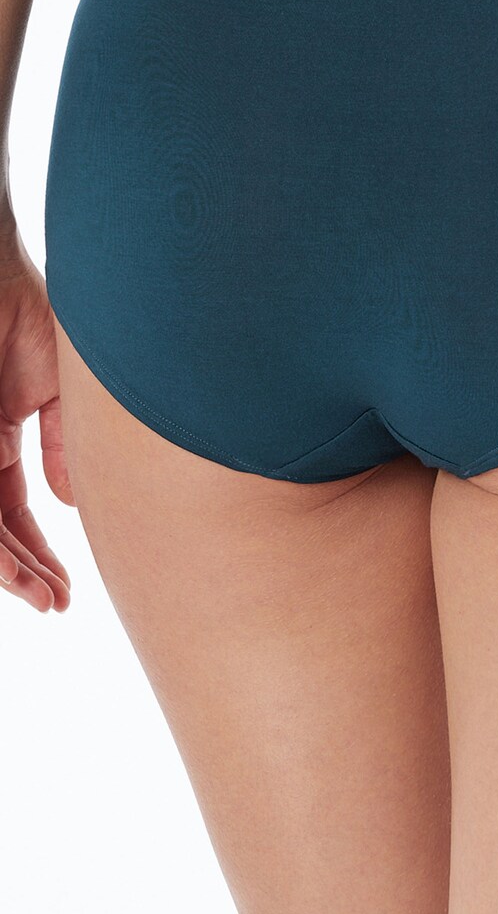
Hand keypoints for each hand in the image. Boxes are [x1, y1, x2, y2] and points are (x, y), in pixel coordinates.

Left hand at [0, 240, 73, 610]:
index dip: (39, 549)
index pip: (14, 509)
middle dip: (26, 571)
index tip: (67, 586)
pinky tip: (16, 572)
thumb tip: (71, 502)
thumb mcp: (57, 389)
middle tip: (57, 603)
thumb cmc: (26, 310)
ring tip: (45, 599)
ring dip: (10, 568)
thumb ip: (63, 445)